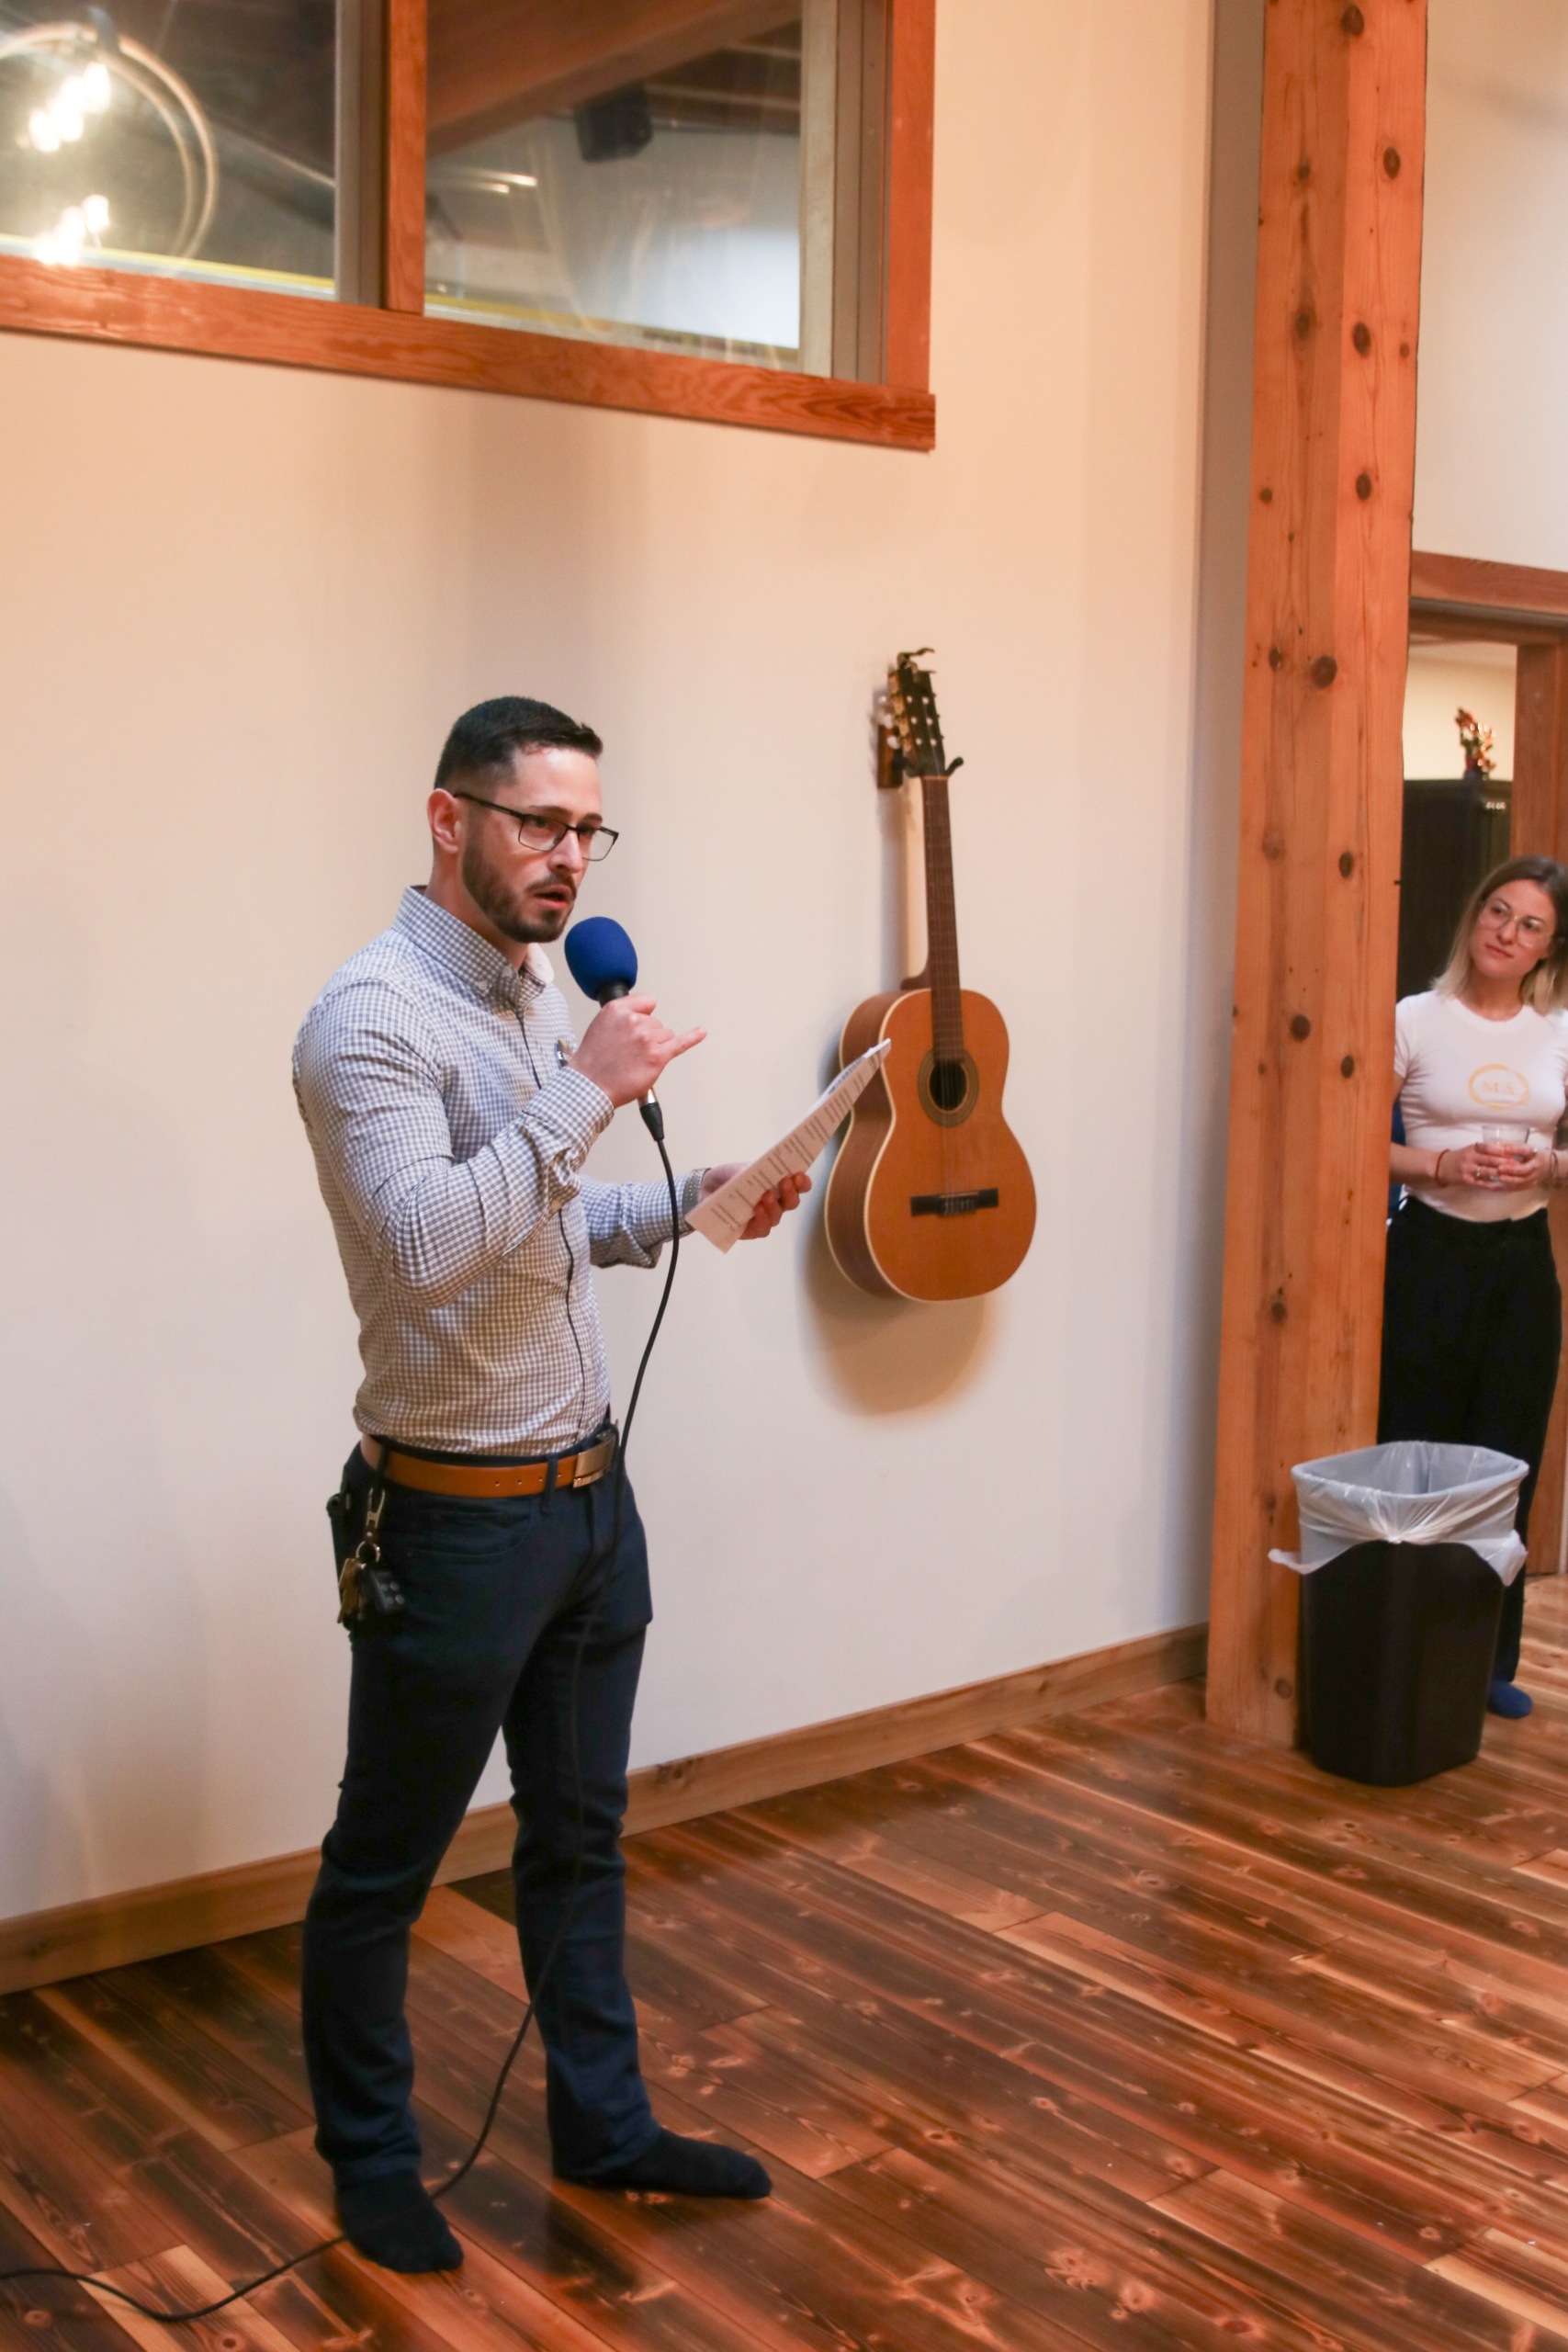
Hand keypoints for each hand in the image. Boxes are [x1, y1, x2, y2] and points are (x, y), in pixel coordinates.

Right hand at [571, 994, 704, 1107]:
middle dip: (647, 1038)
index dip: (643, 1017)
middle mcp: (634, 1021)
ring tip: (635, 1061)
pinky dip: (692, 1038)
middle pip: (657, 1024)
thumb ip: (623, 1015)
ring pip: (665, 1036)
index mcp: (618, 1010)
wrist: (589, 1086)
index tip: (636, 1028)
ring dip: (655, 1048)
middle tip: (628, 1053)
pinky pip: (680, 1043)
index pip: (647, 1004)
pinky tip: (701, 1032)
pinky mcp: (658, 1056)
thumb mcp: (600, 1024)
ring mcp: (648, 1038)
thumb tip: (644, 1013)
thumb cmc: (593, 1061)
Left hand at [700, 1164, 811, 1240]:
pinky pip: (763, 1228)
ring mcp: (764, 1218)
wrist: (705, 1189)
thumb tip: (771, 1165)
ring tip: (766, 1195)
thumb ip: (758, 1168)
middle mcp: (775, 1203)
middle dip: (791, 1192)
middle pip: (792, 1202)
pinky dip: (762, 1218)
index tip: (800, 1175)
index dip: (803, 1182)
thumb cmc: (729, 1177)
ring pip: (777, 1217)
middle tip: (785, 1181)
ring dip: (774, 1205)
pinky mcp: (752, 1231)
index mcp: (778, 1186)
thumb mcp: (743, 1168)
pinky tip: (757, 1209)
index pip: (798, 1186)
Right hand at [1455, 1141, 1544, 1189]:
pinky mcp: (1466, 1180)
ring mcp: (1468, 1169)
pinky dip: (1492, 1185)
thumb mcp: (1471, 1149)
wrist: (1441, 1166)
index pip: (1489, 1147)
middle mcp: (1470, 1157)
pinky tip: (1500, 1186)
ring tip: (1513, 1176)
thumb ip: (1486, 1149)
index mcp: (1473, 1148)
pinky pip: (1481, 1183)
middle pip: (1491, 1160)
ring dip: (1501, 1174)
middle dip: (1506, 1163)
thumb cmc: (1460, 1157)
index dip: (1502, 1151)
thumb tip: (1505, 1148)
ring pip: (1488, 1171)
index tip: (1514, 1153)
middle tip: (1519, 1166)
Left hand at [1483, 1141, 1550, 1189]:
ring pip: (1522, 1181)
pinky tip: (1497, 1187)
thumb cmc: (1534, 1155)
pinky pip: (1518, 1188)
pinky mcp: (1529, 1185)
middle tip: (1500, 1167)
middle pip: (1525, 1169)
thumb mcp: (1528, 1147)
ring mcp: (1533, 1177)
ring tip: (1499, 1178)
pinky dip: (1507, 1188)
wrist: (1550, 1167)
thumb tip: (1497, 1144)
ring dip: (1510, 1180)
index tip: (1505, 1149)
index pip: (1527, 1151)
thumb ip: (1513, 1146)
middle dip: (1512, 1169)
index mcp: (1535, 1154)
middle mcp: (1535, 1166)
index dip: (1516, 1149)